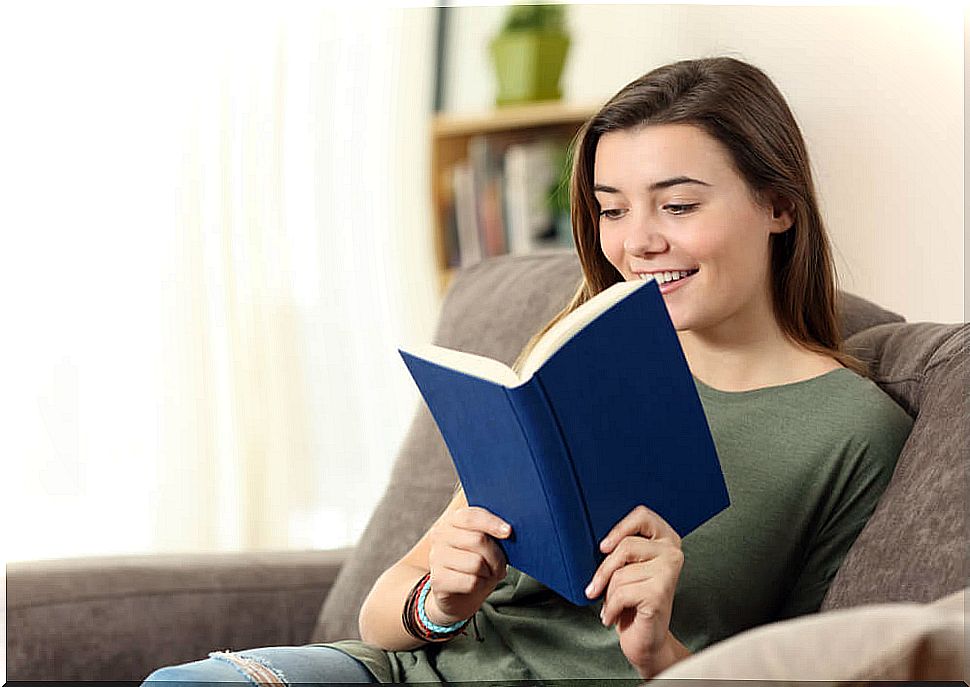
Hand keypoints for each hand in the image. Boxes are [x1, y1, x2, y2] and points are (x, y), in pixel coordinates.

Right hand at [425, 506, 510, 625]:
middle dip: (497, 556)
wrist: (458, 596)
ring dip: (489, 573)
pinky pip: (471, 582)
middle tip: (501, 566)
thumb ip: (492, 532)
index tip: (508, 532)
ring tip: (488, 575)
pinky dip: (481, 586)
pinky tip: (477, 585)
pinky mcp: (437, 580)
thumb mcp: (485, 544)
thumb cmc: (476, 564)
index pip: (471, 516)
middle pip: (478, 540)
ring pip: (476, 563)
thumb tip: (507, 530)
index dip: (492, 523)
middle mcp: (440, 535)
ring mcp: (436, 557)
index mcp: (452, 520)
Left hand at [584, 505, 686, 678]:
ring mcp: (668, 572)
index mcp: (665, 539)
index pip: (642, 515)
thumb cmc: (633, 602)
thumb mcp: (625, 568)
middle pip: (626, 545)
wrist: (645, 640)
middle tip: (596, 587)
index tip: (603, 547)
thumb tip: (595, 537)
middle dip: (604, 570)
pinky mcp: (660, 593)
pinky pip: (620, 593)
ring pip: (620, 572)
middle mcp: (672, 553)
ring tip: (613, 604)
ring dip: (608, 594)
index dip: (619, 528)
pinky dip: (610, 608)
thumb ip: (620, 549)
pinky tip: (614, 616)